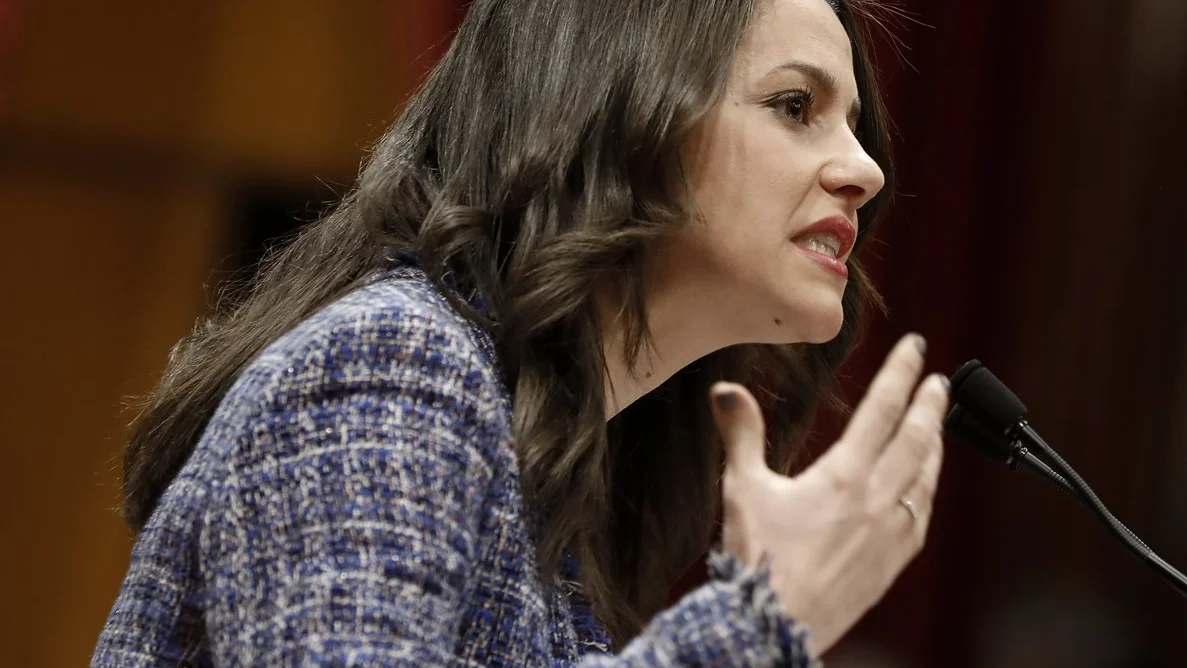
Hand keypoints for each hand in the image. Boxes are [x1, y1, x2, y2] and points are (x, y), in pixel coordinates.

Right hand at [710, 333, 948, 657]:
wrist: (773, 625)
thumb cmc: (756, 559)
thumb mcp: (742, 489)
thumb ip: (741, 435)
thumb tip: (726, 391)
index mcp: (842, 477)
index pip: (880, 411)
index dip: (899, 374)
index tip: (915, 348)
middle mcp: (874, 502)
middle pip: (915, 442)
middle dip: (930, 406)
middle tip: (940, 382)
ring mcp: (888, 535)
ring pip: (924, 480)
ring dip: (934, 448)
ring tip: (936, 429)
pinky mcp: (889, 565)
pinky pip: (920, 519)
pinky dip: (926, 492)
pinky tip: (922, 491)